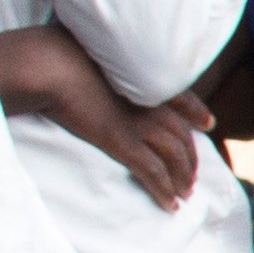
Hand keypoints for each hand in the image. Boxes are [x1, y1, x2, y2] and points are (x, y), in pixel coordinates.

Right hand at [0, 23, 211, 208]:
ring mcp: (138, 121)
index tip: (206, 124)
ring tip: (185, 194)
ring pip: (174, 156)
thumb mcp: (90, 48)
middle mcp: (148, 99)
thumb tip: (94, 61)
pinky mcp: (122, 141)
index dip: (196, 112)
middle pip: (181, 133)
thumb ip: (104, 59)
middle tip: (191, 176)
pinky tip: (170, 205)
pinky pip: (153, 172)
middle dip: (190, 158)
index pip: (181, 97)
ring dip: (181, 178)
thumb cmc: (56, 52)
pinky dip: (164, 191)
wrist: (47, 64)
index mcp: (143, 76)